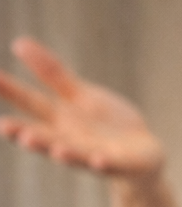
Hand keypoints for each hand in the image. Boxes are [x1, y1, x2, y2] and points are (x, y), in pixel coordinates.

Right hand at [0, 36, 164, 178]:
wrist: (143, 157)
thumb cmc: (106, 126)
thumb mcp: (79, 95)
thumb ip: (52, 74)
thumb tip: (18, 43)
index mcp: (60, 120)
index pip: (30, 103)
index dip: (10, 91)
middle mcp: (72, 140)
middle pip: (46, 136)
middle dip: (27, 134)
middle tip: (5, 128)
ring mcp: (95, 154)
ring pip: (76, 155)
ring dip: (64, 153)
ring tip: (54, 150)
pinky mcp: (121, 163)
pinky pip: (111, 164)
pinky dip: (103, 163)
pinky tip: (98, 160)